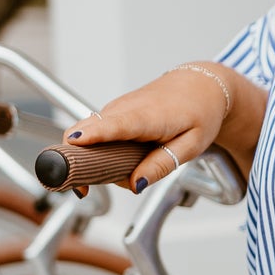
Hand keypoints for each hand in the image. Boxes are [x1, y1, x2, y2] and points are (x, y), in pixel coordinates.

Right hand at [64, 67, 231, 192]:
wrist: (200, 86)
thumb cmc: (199, 114)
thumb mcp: (190, 146)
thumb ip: (161, 165)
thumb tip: (135, 184)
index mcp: (147, 117)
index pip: (114, 125)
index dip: (92, 135)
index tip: (74, 143)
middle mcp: (124, 108)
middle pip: (85, 131)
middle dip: (77, 160)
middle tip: (86, 189)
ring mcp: (115, 108)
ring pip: (86, 135)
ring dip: (92, 159)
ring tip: (121, 172)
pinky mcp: (113, 112)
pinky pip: (95, 133)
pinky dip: (98, 150)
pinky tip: (119, 161)